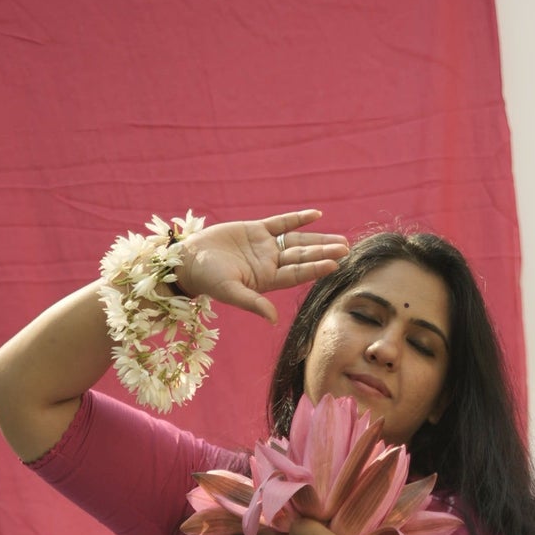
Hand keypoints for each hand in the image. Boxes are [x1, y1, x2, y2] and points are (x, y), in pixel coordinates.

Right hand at [173, 210, 349, 323]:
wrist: (189, 260)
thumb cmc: (208, 279)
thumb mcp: (230, 292)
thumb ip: (253, 303)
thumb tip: (274, 319)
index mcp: (267, 280)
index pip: (297, 273)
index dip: (315, 268)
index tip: (334, 264)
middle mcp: (270, 264)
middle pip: (302, 257)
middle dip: (323, 252)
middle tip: (346, 248)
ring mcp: (264, 247)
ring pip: (297, 241)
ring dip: (317, 238)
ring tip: (341, 239)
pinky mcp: (255, 230)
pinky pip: (281, 223)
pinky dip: (297, 219)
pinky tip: (317, 215)